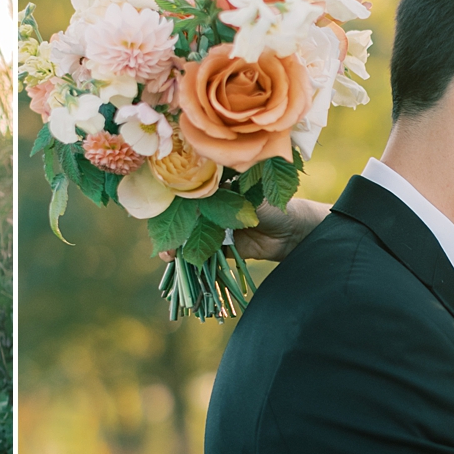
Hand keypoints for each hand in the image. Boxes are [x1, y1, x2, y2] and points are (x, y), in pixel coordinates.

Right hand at [160, 196, 328, 263]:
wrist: (294, 232)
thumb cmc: (273, 204)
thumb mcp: (244, 197)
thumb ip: (219, 197)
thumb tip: (193, 194)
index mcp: (218, 190)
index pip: (188, 196)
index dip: (171, 206)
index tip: (159, 214)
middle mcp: (214, 209)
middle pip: (185, 219)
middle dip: (171, 230)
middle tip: (162, 242)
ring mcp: (218, 229)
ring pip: (192, 238)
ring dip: (179, 247)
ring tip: (169, 256)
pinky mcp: (225, 249)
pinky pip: (205, 255)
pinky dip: (194, 260)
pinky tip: (183, 264)